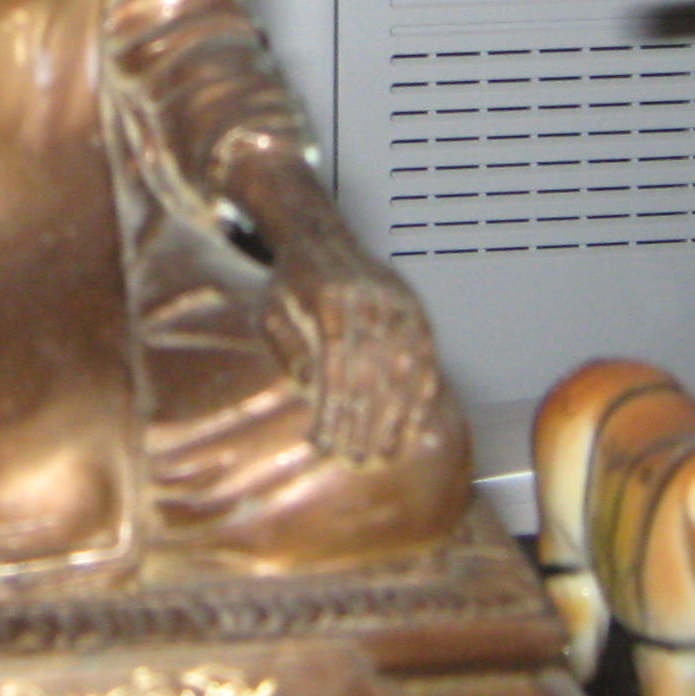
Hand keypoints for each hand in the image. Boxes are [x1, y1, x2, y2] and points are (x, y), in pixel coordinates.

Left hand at [222, 145, 451, 465]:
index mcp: (327, 299)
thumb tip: (309, 390)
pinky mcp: (414, 310)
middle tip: (354, 460)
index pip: (335, 368)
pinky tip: (411, 426)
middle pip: (371, 375)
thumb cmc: (289, 282)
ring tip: (382, 453)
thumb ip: (286, 351)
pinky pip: (425, 360)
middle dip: (363, 424)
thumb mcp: (269, 313)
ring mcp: (396, 304)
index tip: (324, 444)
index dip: (332, 412)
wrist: (320, 236)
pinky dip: (420, 397)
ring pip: (403, 371)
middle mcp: (367, 300)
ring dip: (394, 419)